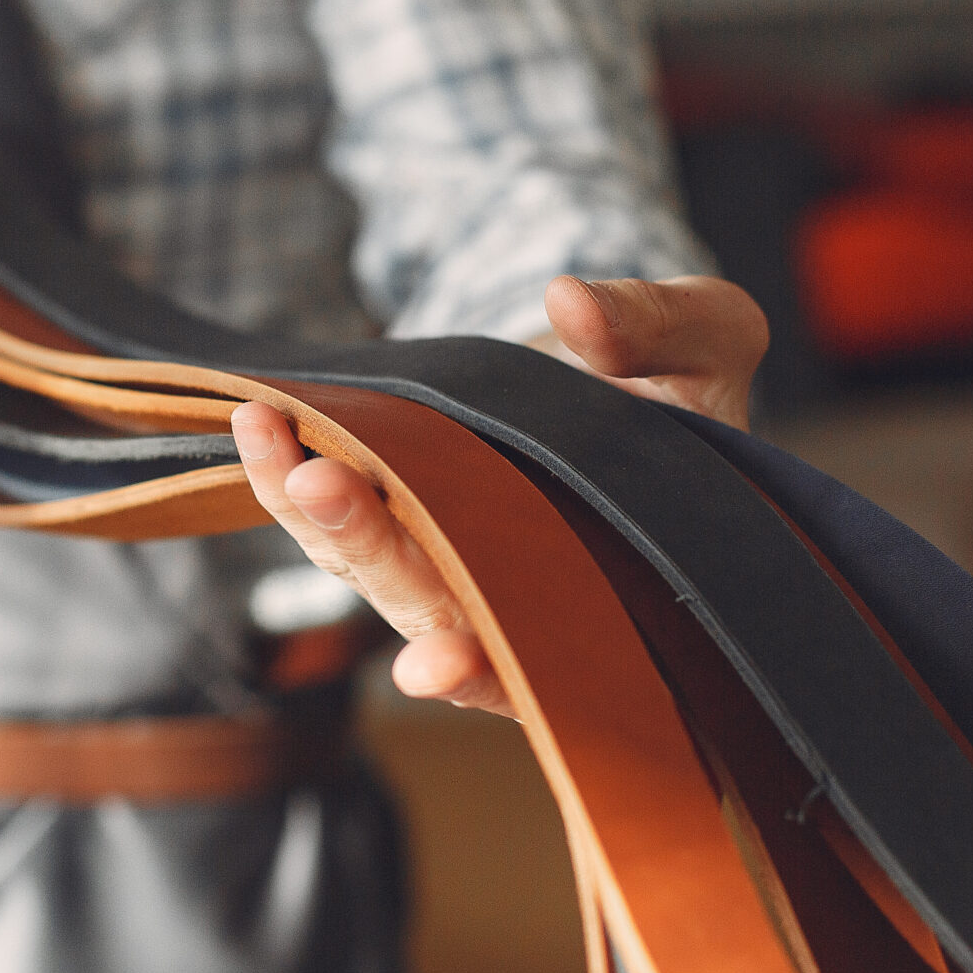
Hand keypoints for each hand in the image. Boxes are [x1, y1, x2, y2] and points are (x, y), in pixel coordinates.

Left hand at [232, 274, 767, 717]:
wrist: (635, 374)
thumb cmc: (689, 380)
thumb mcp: (710, 337)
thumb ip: (658, 325)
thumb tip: (571, 304)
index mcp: (616, 591)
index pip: (547, 660)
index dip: (487, 669)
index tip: (436, 666)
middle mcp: (518, 600)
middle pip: (430, 606)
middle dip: (372, 548)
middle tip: (321, 483)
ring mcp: (451, 566)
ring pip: (368, 565)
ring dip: (310, 507)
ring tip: (266, 429)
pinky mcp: (403, 523)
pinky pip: (338, 519)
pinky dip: (292, 476)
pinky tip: (261, 424)